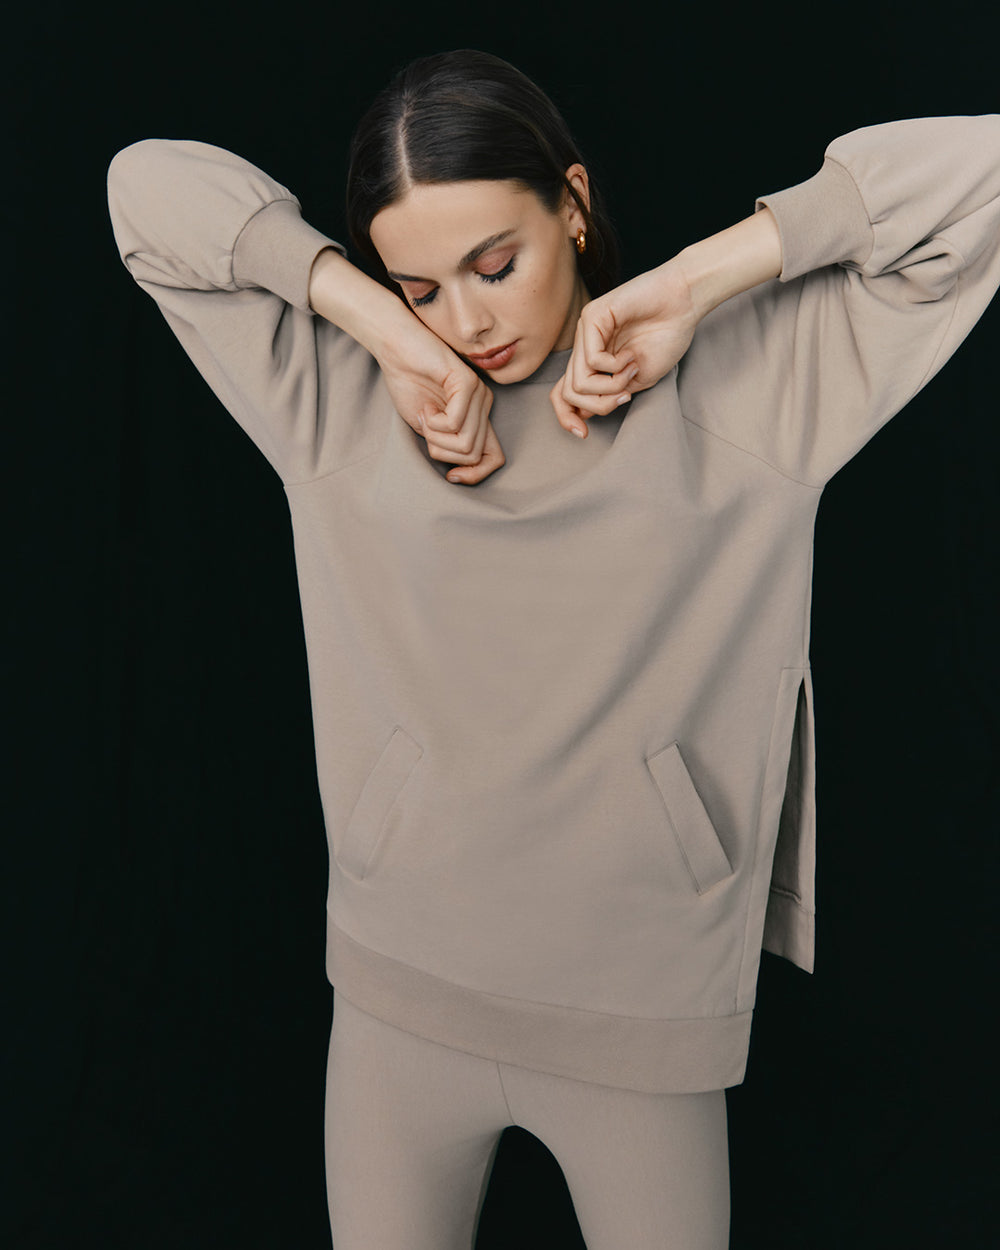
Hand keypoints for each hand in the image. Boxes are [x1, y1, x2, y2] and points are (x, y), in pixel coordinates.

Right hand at [374, 318, 504, 484]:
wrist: (395, 348)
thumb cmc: (408, 384)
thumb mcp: (429, 428)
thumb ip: (448, 447)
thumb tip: (461, 473)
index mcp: (478, 416)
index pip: (494, 458)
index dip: (476, 475)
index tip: (450, 477)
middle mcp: (485, 405)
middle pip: (473, 455)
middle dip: (442, 450)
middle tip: (425, 426)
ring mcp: (480, 393)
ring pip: (466, 443)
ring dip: (436, 437)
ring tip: (426, 415)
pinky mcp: (468, 383)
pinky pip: (455, 422)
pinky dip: (434, 422)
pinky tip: (426, 406)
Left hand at [549, 258, 700, 435]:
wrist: (685, 301)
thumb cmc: (667, 336)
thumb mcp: (637, 380)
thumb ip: (610, 395)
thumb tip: (582, 414)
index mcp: (593, 359)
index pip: (563, 393)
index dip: (566, 417)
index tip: (584, 435)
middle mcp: (584, 345)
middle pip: (568, 393)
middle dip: (598, 405)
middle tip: (626, 395)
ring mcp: (585, 330)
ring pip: (578, 382)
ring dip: (610, 387)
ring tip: (633, 370)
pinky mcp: (593, 316)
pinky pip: (592, 360)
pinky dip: (615, 368)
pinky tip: (631, 356)